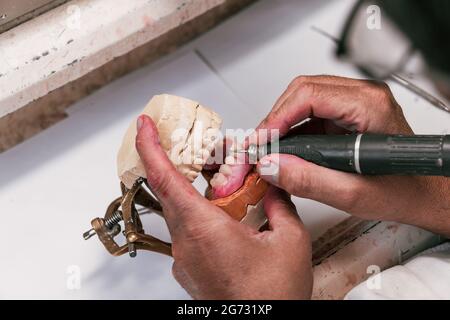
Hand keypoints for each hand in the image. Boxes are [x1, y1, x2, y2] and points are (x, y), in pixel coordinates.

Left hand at [135, 115, 312, 298]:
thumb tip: (274, 187)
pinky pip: (188, 231)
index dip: (151, 147)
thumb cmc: (271, 298)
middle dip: (178, 163)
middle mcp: (186, 243)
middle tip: (192, 145)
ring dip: (194, 190)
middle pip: (170, 191)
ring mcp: (185, 259)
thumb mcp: (289, 241)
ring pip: (180, 211)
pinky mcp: (191, 269)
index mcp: (203, 229)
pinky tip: (225, 214)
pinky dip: (200, 213)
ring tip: (220, 180)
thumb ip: (279, 204)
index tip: (144, 126)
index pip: (165, 178)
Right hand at [256, 75, 449, 236]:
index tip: (259, 140)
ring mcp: (355, 103)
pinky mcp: (348, 114)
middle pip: (303, 91)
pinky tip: (284, 149)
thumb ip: (309, 180)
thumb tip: (271, 167)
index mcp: (370, 106)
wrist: (425, 194)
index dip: (277, 117)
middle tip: (258, 146)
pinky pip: (311, 113)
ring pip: (304, 99)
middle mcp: (364, 97)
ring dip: (281, 123)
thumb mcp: (353, 193)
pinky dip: (292, 130)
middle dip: (275, 119)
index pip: (309, 94)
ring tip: (267, 149)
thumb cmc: (405, 190)